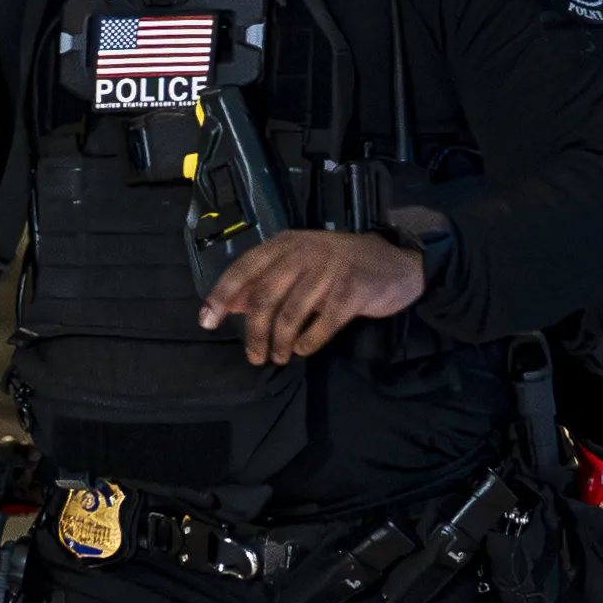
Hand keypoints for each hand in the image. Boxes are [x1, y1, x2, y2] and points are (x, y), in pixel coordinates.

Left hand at [197, 228, 423, 367]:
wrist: (394, 265)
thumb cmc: (340, 267)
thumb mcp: (300, 265)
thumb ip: (266, 281)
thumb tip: (229, 304)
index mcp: (286, 244)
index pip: (244, 269)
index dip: (222, 296)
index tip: (208, 321)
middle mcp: (304, 253)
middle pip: (264, 297)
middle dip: (253, 333)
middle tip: (254, 356)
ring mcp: (329, 271)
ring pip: (290, 314)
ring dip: (279, 343)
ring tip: (279, 357)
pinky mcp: (351, 291)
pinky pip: (321, 325)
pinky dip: (308, 343)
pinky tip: (304, 350)